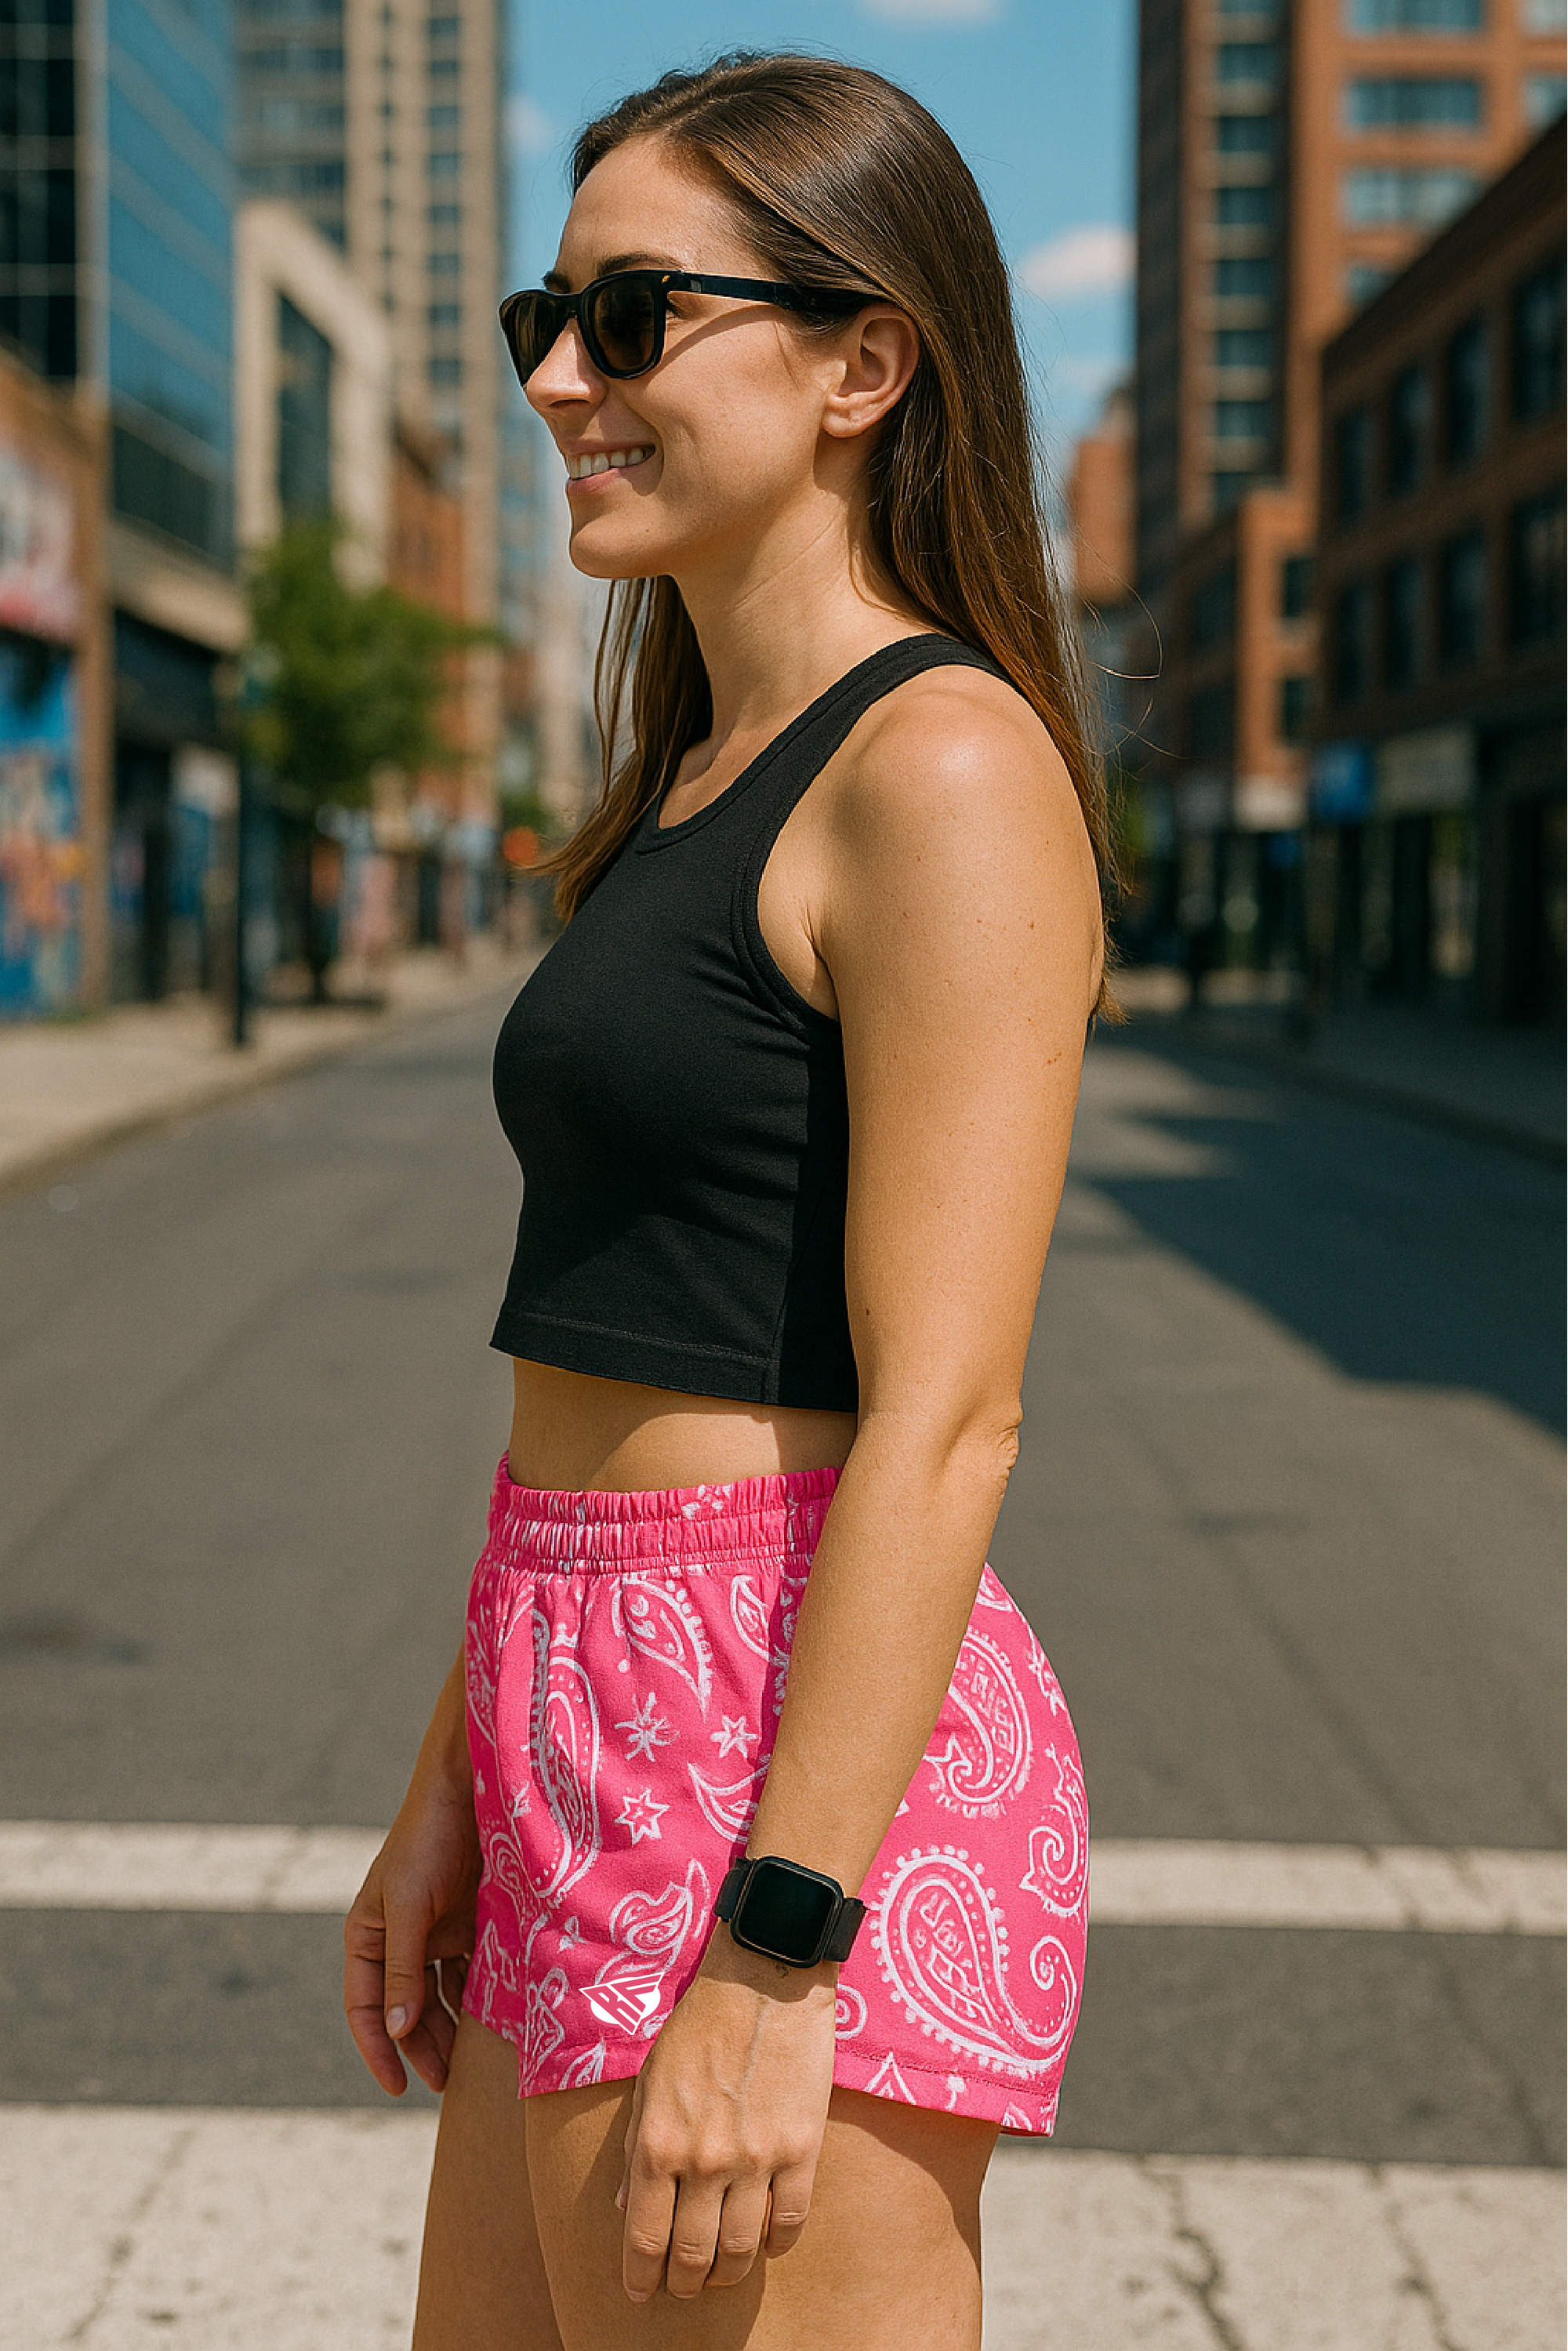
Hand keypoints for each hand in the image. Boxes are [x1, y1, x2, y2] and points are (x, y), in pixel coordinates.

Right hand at [343, 1770, 480, 2095]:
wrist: (475, 1790)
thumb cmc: (429, 1839)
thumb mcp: (409, 1904)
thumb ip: (402, 1967)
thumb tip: (396, 2030)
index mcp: (367, 1935)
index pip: (365, 2007)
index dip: (378, 2050)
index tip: (397, 2089)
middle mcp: (398, 1941)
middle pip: (405, 2010)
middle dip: (422, 2048)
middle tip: (445, 2083)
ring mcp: (435, 1934)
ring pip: (439, 1998)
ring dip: (451, 2031)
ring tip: (471, 2063)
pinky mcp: (470, 1926)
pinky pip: (470, 1975)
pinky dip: (477, 2000)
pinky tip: (493, 2023)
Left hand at [616, 1928, 838, 2302]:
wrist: (765, 1978)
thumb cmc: (700, 2024)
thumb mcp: (650, 2079)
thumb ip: (635, 2145)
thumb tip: (624, 2206)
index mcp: (657, 2142)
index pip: (644, 2237)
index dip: (641, 2276)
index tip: (641, 2292)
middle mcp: (703, 2161)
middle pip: (692, 2255)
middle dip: (683, 2283)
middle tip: (683, 2287)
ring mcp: (756, 2158)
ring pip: (739, 2249)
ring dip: (726, 2272)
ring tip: (720, 2272)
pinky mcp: (801, 2149)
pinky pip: (789, 2222)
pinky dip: (776, 2244)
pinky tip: (766, 2242)